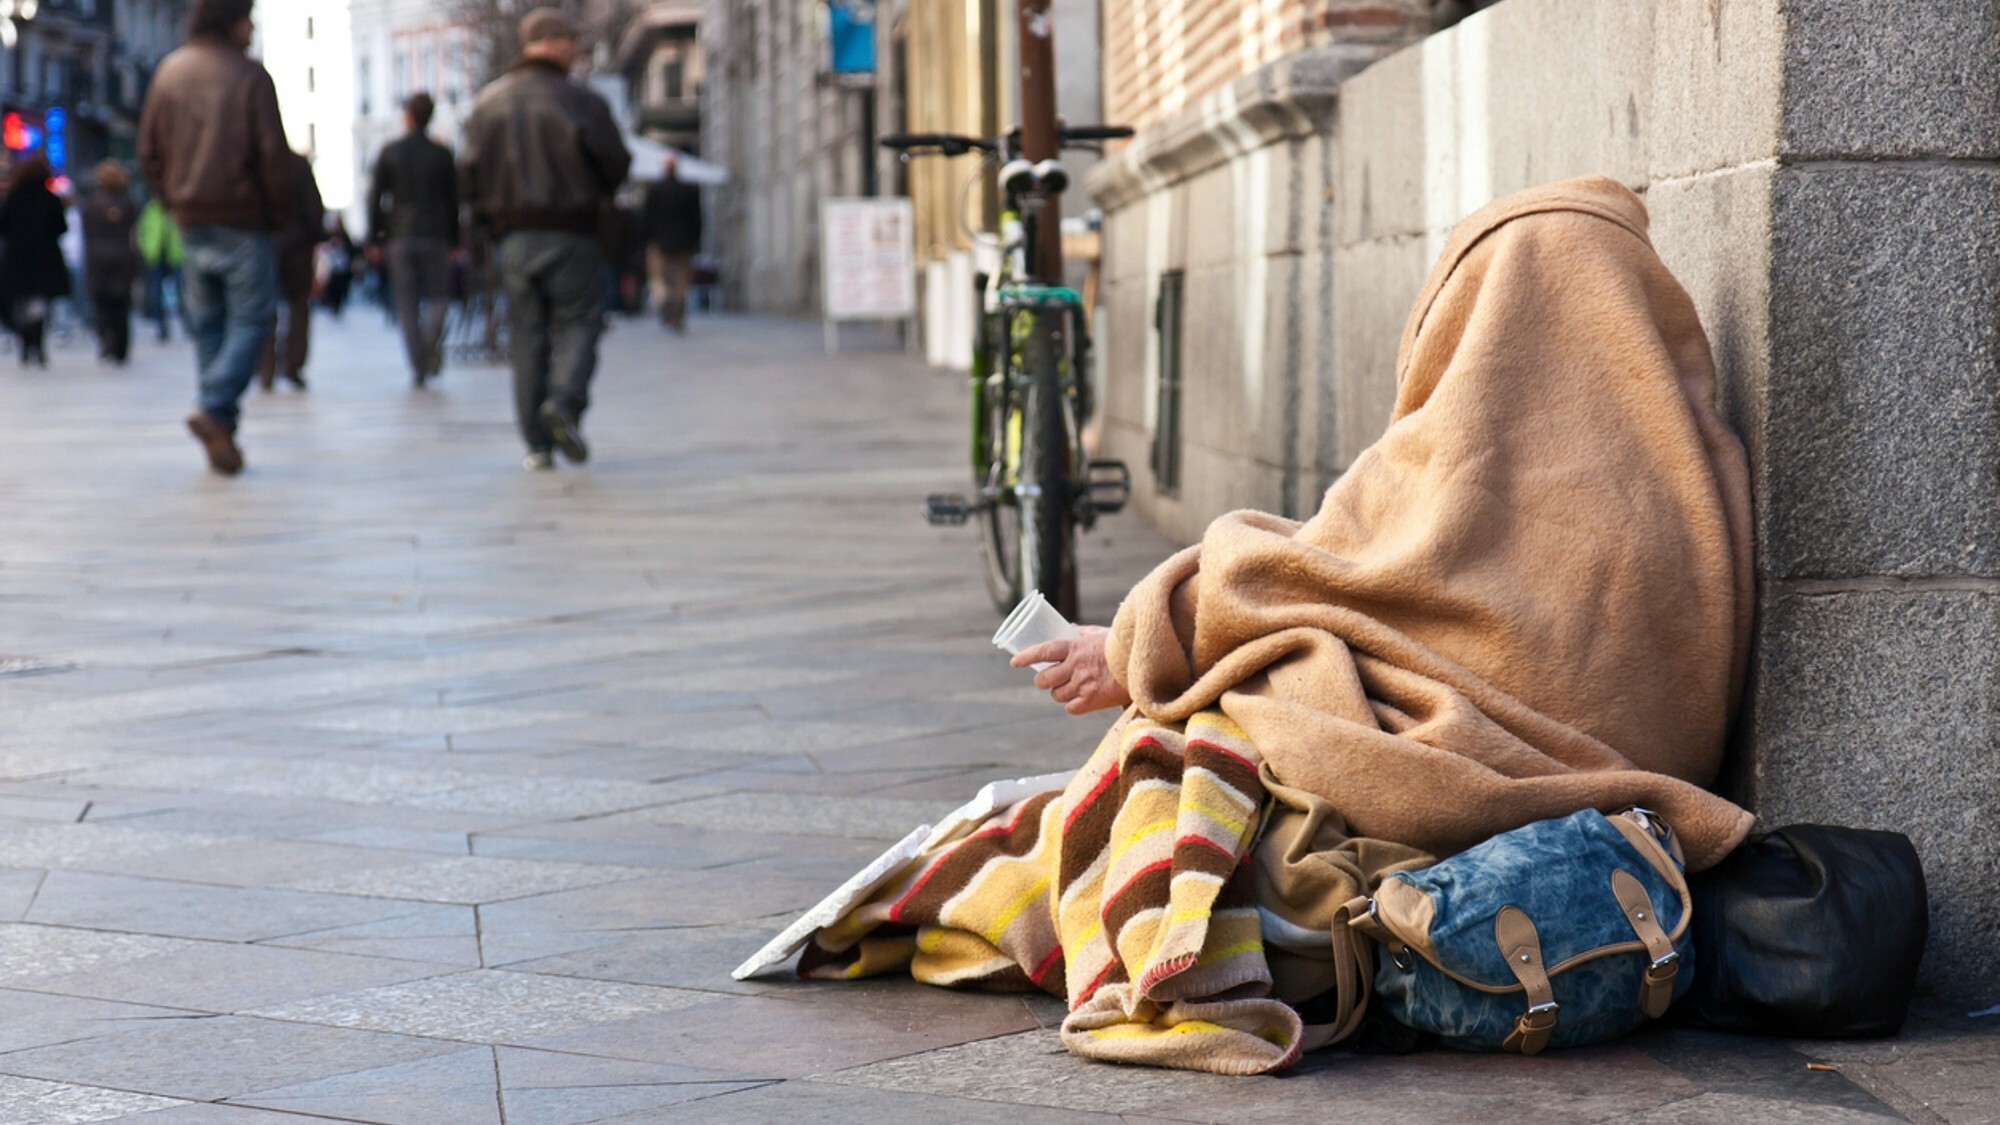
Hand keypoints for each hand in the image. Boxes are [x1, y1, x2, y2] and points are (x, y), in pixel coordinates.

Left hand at [1012, 625, 1131, 714]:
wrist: (1144, 662)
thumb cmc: (1121, 646)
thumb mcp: (1099, 633)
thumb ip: (1081, 633)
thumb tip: (1067, 629)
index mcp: (1075, 647)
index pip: (1043, 651)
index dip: (1026, 657)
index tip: (1014, 662)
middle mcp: (1075, 666)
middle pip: (1044, 680)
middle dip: (1042, 681)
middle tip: (1046, 680)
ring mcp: (1083, 685)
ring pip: (1056, 695)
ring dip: (1059, 693)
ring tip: (1068, 688)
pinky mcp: (1093, 700)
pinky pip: (1071, 707)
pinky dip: (1073, 705)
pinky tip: (1080, 699)